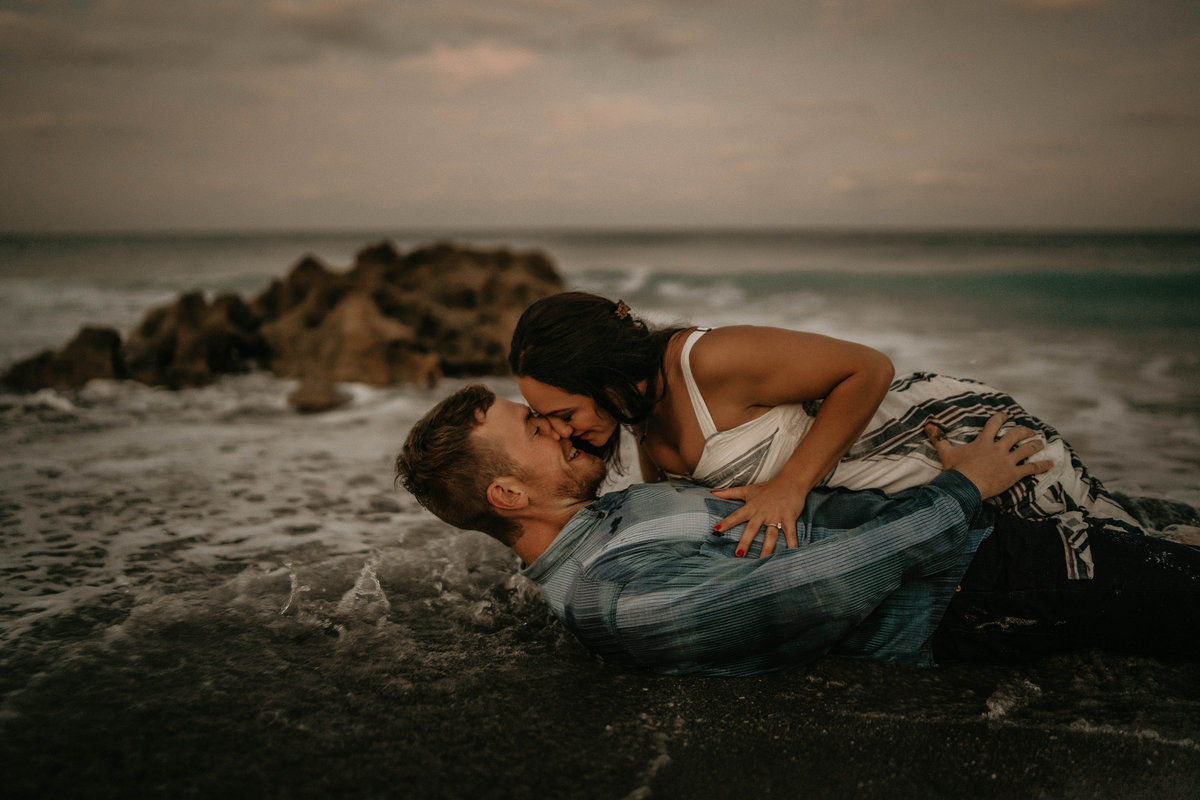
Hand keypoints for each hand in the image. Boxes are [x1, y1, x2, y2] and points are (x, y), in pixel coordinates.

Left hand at [711, 478, 805, 557]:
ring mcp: (776, 517)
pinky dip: (792, 544)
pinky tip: (792, 554)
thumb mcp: (748, 489)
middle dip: (745, 542)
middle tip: (738, 555)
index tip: (716, 530)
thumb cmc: (768, 488)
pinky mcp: (789, 518)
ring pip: (770, 535)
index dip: (726, 522)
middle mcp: (762, 513)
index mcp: (752, 507)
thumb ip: (730, 493)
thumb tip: (712, 492)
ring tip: (763, 561)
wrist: (791, 481)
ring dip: (767, 548)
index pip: (736, 516)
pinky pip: (790, 534)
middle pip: (752, 529)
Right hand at [924, 412, 1052, 499]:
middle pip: (1015, 435)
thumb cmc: (955, 470)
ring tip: (1040, 442)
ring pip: (1026, 449)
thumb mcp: (946, 452)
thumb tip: (927, 425)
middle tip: (1029, 430)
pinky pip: (1031, 468)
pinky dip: (1042, 465)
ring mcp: (1007, 461)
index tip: (1006, 414)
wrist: (965, 486)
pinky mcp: (1013, 474)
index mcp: (984, 442)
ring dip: (1035, 445)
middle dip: (1024, 431)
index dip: (1001, 417)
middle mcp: (998, 448)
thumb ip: (938, 438)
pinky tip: (1051, 463)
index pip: (994, 424)